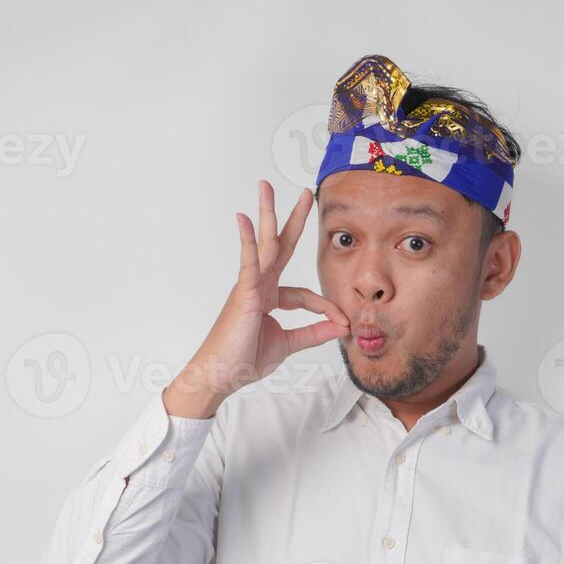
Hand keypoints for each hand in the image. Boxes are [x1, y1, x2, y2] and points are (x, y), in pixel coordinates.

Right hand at [164, 180, 349, 418]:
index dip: (327, 309)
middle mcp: (260, 286)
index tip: (342, 323)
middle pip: (280, 246)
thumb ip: (313, 333)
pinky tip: (245, 219)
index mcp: (269, 298)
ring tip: (266, 188)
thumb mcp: (287, 344)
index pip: (305, 295)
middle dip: (292, 219)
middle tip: (304, 193)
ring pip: (264, 244)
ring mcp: (250, 286)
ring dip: (267, 215)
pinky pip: (248, 262)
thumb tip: (341, 327)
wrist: (221, 375)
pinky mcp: (243, 292)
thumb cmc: (244, 360)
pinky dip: (248, 241)